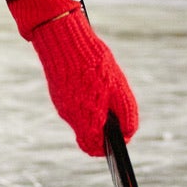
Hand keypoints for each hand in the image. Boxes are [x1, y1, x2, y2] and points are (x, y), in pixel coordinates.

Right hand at [6, 0, 138, 157]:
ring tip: (105, 94)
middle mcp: (71, 116)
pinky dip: (85, 102)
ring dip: (94, 114)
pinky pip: (73, 107)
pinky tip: (92, 86)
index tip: (119, 137)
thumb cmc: (94, 63)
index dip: (107, 146)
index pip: (94, 147)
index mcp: (87, 117)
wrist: (63, 39)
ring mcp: (62, 105)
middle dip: (102, 130)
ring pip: (81, 120)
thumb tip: (128, 133)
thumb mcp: (118, 86)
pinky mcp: (58, 94)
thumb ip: (125, 112)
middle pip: (87, 135)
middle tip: (115, 115)